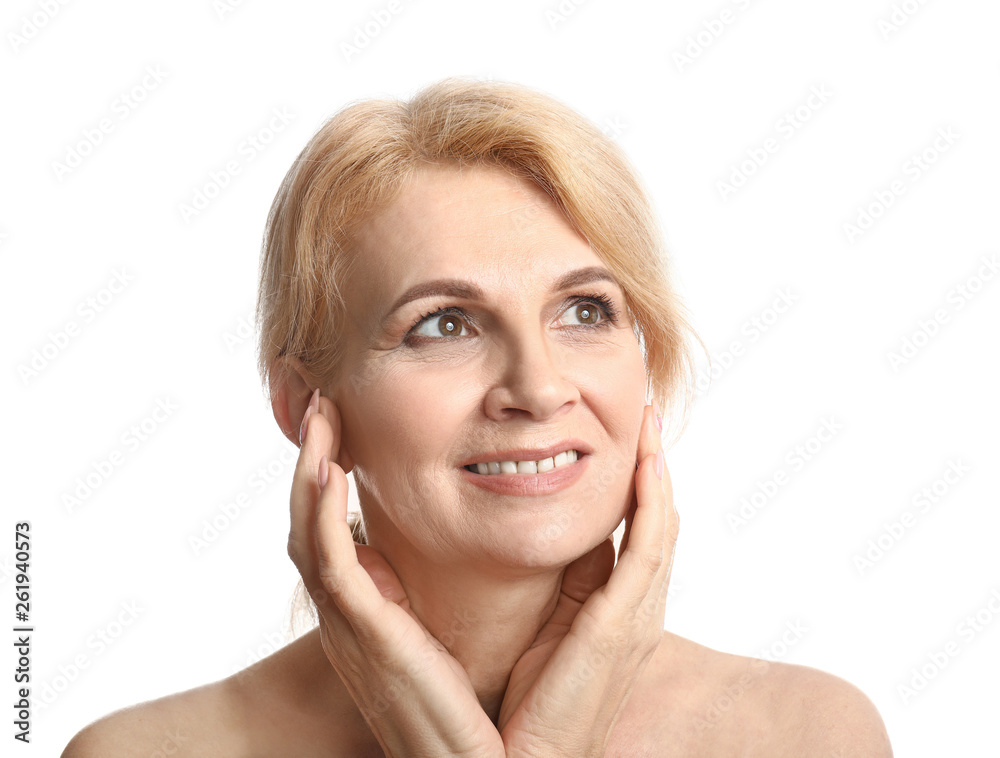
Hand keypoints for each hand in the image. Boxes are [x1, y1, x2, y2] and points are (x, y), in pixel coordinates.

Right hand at [288, 389, 503, 757]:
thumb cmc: (489, 704)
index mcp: (378, 607)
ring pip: (310, 532)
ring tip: (320, 417)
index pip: (342, 530)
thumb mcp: (484, 623)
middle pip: (315, 520)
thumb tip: (528, 517)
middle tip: (322, 404)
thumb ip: (493, 571)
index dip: (337, 477)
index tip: (351, 425)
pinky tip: (327, 470)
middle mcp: (354, 610)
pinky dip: (319, 516)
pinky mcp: (365, 634)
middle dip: (315, 458)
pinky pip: (330, 564)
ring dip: (309, 469)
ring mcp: (353, 622)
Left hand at [497, 402, 677, 757]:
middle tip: (644, 412)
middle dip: (652, 466)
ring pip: (659, 528)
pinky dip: (653, 503)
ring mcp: (634, 617)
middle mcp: (634, 610)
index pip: (632, 532)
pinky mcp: (622, 626)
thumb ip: (539, 587)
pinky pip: (647, 550)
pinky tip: (648, 463)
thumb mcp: (532, 630)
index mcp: (612, 611)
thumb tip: (521, 536)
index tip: (623, 434)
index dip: (633, 483)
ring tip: (647, 423)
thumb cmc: (518, 706)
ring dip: (656, 472)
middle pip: (655, 522)